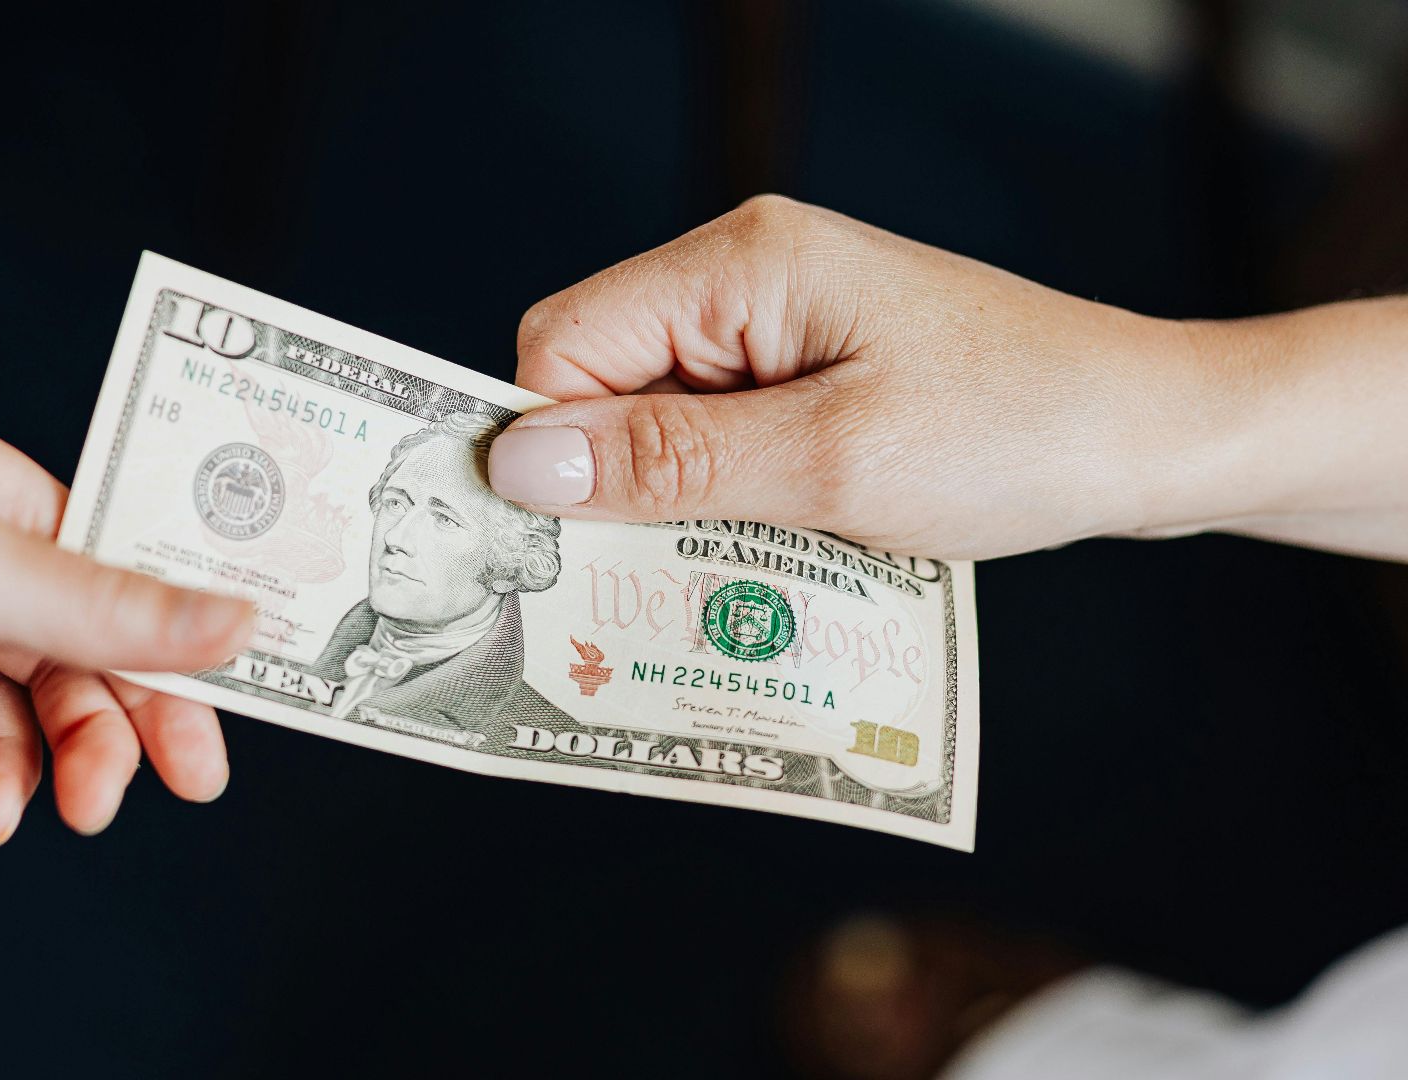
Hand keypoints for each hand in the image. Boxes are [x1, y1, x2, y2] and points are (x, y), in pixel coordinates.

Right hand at [487, 196, 1407, 561]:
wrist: (1156, 436)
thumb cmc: (1016, 433)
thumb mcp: (831, 462)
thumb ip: (669, 461)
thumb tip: (517, 462)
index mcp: (741, 264)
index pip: (564, 341)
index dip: (547, 444)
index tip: (558, 547)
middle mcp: (748, 280)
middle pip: (603, 381)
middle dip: (608, 485)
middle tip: (635, 584)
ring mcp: (783, 328)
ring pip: (659, 420)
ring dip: (671, 505)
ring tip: (713, 580)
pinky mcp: (813, 374)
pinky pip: (722, 437)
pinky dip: (723, 503)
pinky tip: (760, 557)